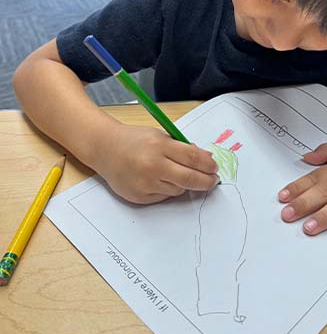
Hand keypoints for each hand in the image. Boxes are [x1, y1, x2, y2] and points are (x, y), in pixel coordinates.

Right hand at [90, 124, 218, 203]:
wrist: (104, 149)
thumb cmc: (135, 141)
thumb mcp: (160, 136)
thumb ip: (183, 148)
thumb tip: (207, 160)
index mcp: (159, 146)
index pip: (193, 158)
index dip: (208, 165)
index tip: (214, 168)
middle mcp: (152, 166)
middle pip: (189, 178)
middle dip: (206, 181)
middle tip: (212, 180)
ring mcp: (145, 183)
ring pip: (179, 190)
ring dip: (184, 184)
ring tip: (176, 174)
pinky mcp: (139, 196)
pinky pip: (164, 196)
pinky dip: (168, 190)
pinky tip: (160, 180)